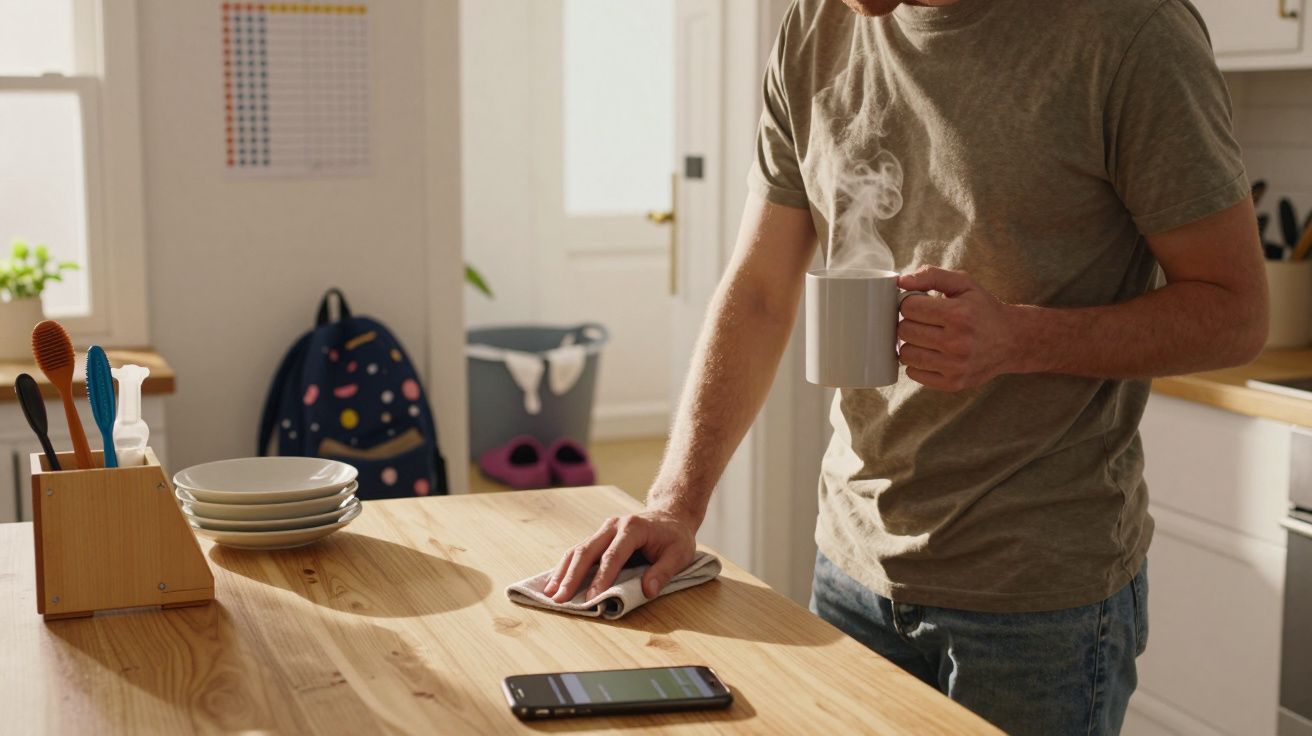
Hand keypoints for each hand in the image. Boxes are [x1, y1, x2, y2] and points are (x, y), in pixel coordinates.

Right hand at [542, 506, 696, 602]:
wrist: (671, 515)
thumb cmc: (675, 537)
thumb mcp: (679, 554)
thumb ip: (662, 572)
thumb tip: (647, 591)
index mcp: (633, 528)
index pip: (613, 555)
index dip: (601, 578)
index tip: (591, 598)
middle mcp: (613, 526)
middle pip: (587, 551)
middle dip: (571, 577)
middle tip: (559, 599)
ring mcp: (604, 530)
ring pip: (578, 550)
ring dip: (562, 572)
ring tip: (549, 593)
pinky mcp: (599, 537)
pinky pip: (579, 551)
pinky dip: (565, 567)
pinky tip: (555, 582)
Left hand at [896, 266, 1019, 390]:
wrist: (1013, 341)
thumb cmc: (983, 309)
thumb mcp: (964, 284)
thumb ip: (932, 276)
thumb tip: (901, 281)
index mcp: (958, 314)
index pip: (908, 307)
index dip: (910, 303)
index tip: (920, 304)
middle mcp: (957, 342)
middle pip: (904, 330)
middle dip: (909, 322)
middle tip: (923, 321)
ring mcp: (955, 366)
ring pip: (906, 353)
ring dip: (911, 344)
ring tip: (927, 337)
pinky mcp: (953, 383)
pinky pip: (913, 373)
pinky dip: (917, 363)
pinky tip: (931, 354)